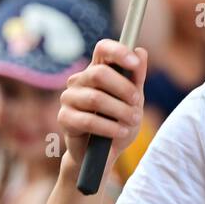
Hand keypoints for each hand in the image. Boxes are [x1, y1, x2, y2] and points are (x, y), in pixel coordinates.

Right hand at [58, 38, 147, 171]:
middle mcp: (79, 80)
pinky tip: (120, 132)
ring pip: (95, 98)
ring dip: (120, 111)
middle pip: (99, 73)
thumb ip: (136, 78)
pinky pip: (88, 120)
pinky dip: (109, 127)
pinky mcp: (64, 118)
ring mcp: (69, 98)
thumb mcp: (134, 101)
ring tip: (133, 121)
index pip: (102, 49)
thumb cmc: (119, 123)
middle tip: (137, 103)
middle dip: (123, 89)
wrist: (106, 154)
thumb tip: (141, 52)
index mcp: (97, 70)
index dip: (118, 52)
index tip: (134, 63)